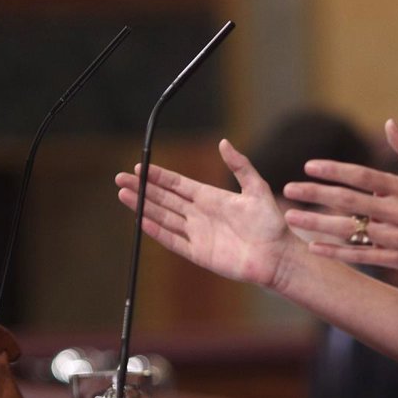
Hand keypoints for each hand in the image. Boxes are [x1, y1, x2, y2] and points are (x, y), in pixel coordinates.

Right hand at [114, 139, 300, 289]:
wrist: (277, 256)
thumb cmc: (271, 223)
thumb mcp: (257, 188)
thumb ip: (240, 166)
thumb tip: (223, 142)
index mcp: (211, 197)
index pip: (177, 184)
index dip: (158, 176)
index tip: (140, 167)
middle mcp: (200, 214)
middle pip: (164, 199)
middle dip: (142, 189)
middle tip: (120, 178)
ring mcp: (197, 234)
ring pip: (163, 217)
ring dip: (143, 207)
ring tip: (123, 195)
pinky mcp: (199, 253)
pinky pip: (173, 241)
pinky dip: (157, 231)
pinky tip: (141, 221)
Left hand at [281, 119, 397, 277]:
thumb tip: (389, 122)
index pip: (362, 176)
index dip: (335, 170)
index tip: (309, 166)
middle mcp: (395, 212)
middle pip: (349, 201)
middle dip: (316, 194)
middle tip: (289, 188)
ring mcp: (393, 237)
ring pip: (349, 230)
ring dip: (317, 223)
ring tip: (291, 215)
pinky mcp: (392, 258)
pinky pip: (358, 255)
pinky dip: (335, 252)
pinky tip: (313, 247)